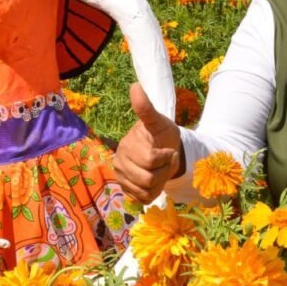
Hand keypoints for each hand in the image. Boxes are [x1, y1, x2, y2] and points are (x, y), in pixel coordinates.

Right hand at [112, 82, 182, 203]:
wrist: (164, 150)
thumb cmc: (162, 135)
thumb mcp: (159, 121)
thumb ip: (146, 108)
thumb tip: (135, 86)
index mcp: (125, 147)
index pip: (151, 160)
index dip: (166, 156)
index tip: (168, 149)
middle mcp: (118, 164)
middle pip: (149, 179)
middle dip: (164, 170)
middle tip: (166, 160)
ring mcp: (122, 179)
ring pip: (147, 191)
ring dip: (161, 181)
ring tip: (161, 169)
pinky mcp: (127, 192)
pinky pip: (145, 199)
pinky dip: (155, 192)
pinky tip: (156, 180)